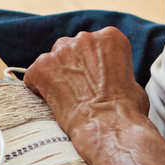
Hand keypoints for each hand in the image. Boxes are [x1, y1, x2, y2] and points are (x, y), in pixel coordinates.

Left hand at [22, 28, 151, 141]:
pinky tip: (50, 101)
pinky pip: (33, 75)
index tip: (93, 78)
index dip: (92, 63)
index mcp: (110, 37)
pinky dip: (38, 87)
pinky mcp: (42, 67)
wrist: (109, 126)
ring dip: (55, 75)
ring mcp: (61, 51)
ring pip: (51, 60)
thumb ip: (116, 70)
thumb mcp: (132, 81)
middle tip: (78, 89)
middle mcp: (85, 38)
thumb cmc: (126, 111)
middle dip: (72, 66)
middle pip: (71, 48)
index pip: (94, 43)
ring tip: (65, 97)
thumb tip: (111, 79)